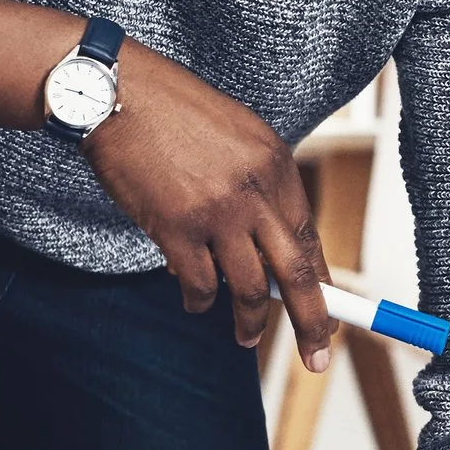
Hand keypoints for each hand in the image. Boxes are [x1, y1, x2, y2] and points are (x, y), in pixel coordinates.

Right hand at [83, 44, 334, 363]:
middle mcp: (255, 192)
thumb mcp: (239, 136)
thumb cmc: (173, 113)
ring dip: (249, 321)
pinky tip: (196, 302)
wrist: (116, 93)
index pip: (309, 239)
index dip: (324, 284)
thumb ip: (262, 186)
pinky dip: (199, 301)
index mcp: (278, 166)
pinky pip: (199, 285)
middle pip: (297, 275)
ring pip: (248, 289)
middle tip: (318, 356)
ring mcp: (217, 213)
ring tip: (246, 336)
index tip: (332, 314)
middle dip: (313, 322)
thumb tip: (275, 245)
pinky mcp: (176, 228)